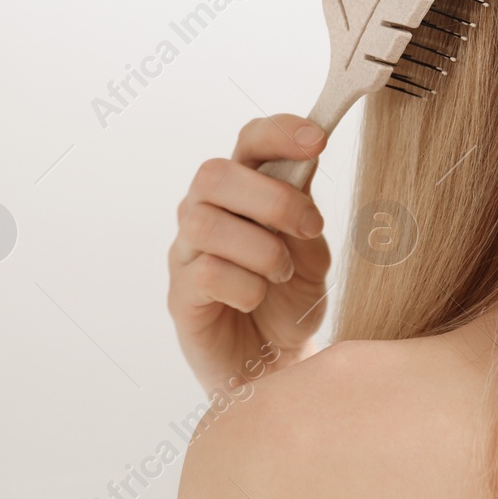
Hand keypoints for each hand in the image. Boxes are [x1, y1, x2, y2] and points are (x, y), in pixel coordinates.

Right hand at [167, 114, 330, 392]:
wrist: (278, 366)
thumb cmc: (290, 302)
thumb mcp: (311, 254)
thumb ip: (303, 213)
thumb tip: (306, 161)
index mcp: (243, 191)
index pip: (249, 141)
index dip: (279, 132)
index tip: (318, 138)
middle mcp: (205, 212)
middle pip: (214, 173)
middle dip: (271, 197)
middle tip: (308, 227)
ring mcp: (186, 252)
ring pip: (206, 224)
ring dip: (261, 249)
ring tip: (281, 274)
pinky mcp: (179, 294)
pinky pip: (205, 274)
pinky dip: (246, 286)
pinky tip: (257, 299)